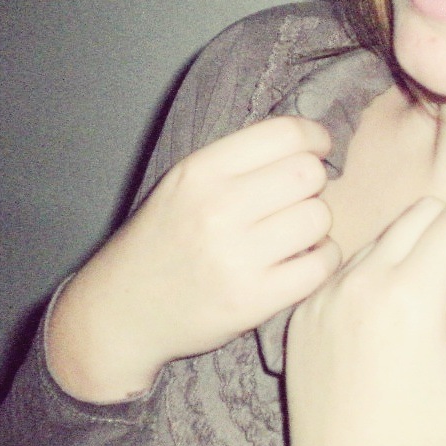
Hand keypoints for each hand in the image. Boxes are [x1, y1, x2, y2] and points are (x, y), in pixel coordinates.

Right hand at [48, 116, 341, 401]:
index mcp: (201, 171)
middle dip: (314, 183)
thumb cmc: (165, 239)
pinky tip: (303, 259)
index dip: (315, 137)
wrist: (122, 312)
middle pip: (309, 173)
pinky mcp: (252, 300)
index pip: (285, 133)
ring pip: (319, 217)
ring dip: (317, 224)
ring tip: (296, 232)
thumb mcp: (184, 182)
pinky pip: (322, 264)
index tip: (319, 149)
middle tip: (298, 199)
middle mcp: (218, 209)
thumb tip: (311, 141)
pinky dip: (323, 259)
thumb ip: (239, 159)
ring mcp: (236, 257)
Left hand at [283, 197, 445, 445]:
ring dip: (419, 244)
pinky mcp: (304, 312)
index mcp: (409, 297)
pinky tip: (396, 311)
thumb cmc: (427, 443)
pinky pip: (349, 267)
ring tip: (441, 287)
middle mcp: (360, 284)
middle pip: (421, 212)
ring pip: (384, 235)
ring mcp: (325, 296)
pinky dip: (381, 270)